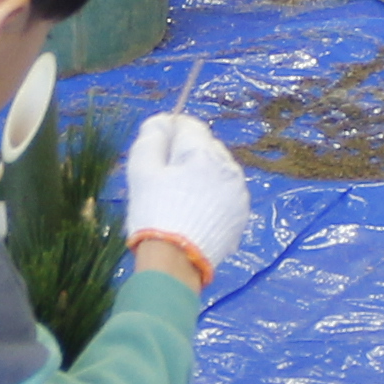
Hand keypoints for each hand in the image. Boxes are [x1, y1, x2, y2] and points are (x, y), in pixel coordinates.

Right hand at [121, 107, 252, 275]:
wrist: (175, 263)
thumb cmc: (154, 213)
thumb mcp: (142, 171)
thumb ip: (152, 138)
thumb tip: (162, 121)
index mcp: (204, 153)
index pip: (189, 125)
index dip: (170, 133)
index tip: (157, 152)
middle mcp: (229, 168)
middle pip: (206, 147)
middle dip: (187, 156)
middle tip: (165, 181)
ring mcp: (238, 193)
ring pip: (217, 171)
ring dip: (201, 176)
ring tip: (180, 200)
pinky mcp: (241, 214)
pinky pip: (224, 194)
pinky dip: (211, 197)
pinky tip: (193, 214)